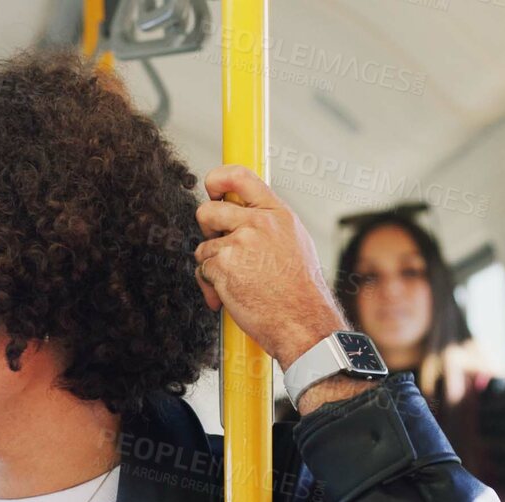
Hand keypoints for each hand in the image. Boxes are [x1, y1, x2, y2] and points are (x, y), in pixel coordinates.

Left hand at [193, 164, 348, 367]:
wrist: (302, 321)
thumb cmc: (299, 289)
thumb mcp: (294, 241)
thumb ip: (268, 222)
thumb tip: (241, 211)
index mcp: (277, 213)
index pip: (240, 176)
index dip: (217, 179)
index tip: (212, 189)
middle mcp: (258, 223)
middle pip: (207, 211)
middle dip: (208, 231)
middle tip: (223, 249)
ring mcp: (239, 243)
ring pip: (203, 247)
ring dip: (213, 266)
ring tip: (238, 281)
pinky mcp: (223, 265)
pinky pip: (201, 270)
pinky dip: (210, 286)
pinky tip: (229, 296)